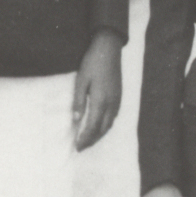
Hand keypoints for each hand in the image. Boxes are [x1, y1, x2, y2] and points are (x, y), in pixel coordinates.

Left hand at [73, 30, 122, 149]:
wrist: (109, 49)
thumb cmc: (93, 63)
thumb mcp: (81, 81)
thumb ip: (79, 101)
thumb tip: (75, 120)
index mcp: (100, 101)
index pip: (92, 127)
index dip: (85, 139)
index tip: (76, 146)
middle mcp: (111, 104)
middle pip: (102, 129)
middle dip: (92, 141)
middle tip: (81, 147)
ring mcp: (117, 100)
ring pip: (109, 124)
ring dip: (99, 135)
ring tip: (89, 140)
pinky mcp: (119, 96)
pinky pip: (114, 117)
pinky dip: (106, 126)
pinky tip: (100, 125)